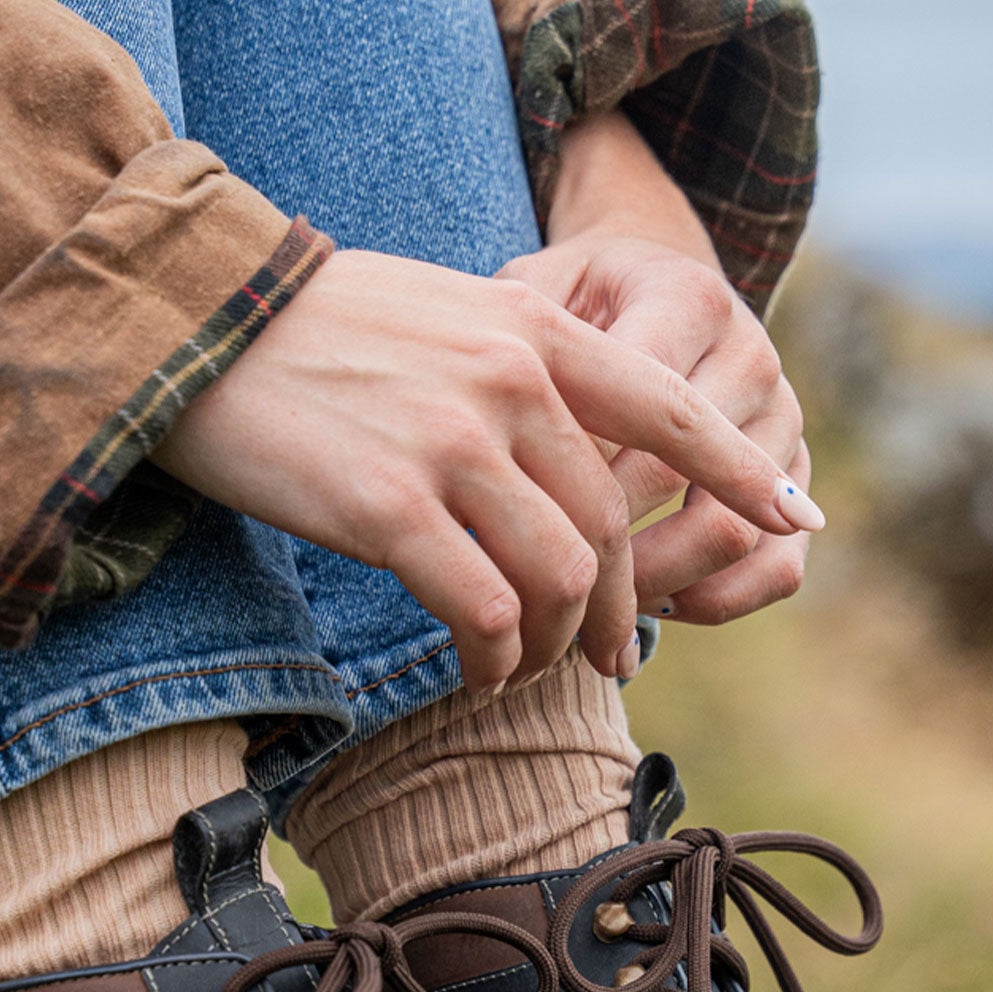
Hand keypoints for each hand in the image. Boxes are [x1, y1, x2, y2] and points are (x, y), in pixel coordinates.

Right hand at [153, 248, 816, 690]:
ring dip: (550, 649)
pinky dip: (492, 660)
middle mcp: (512, 382)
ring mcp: (453, 444)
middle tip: (604, 661)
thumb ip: (526, 370)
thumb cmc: (322, 335)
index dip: (741, 471)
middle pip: (611, 530)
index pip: (672, 408)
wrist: (197, 326)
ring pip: (559, 582)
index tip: (795, 517)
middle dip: (617, 614)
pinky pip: (482, 613)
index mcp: (537, 331)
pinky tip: (475, 674)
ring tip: (520, 670)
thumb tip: (582, 457)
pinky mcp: (392, 507)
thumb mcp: (450, 316)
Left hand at [503, 232, 814, 625]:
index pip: (639, 412)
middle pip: (685, 480)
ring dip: (658, 583)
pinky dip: (713, 603)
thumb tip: (513, 473)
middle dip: (608, 544)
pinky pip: (778, 571)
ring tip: (593, 599)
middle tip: (545, 578)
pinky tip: (651, 604)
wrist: (650, 287)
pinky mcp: (795, 482)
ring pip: (734, 534)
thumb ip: (527, 356)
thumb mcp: (537, 296)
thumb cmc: (574, 306)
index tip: (523, 518)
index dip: (581, 478)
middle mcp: (752, 357)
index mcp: (691, 302)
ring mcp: (784, 423)